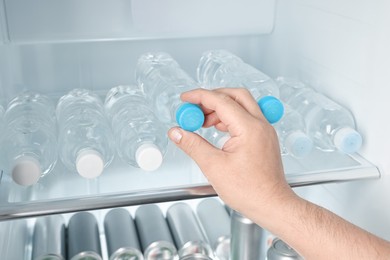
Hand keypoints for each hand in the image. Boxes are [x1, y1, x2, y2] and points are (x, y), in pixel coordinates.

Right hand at [168, 88, 296, 224]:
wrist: (272, 205)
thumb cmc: (251, 191)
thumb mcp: (214, 166)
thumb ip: (193, 145)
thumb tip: (177, 132)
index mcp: (249, 128)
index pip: (221, 101)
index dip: (200, 97)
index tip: (186, 98)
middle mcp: (260, 125)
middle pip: (235, 96)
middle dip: (212, 98)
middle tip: (195, 107)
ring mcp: (264, 131)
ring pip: (242, 105)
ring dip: (221, 108)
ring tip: (203, 122)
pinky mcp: (264, 138)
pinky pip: (246, 118)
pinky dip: (230, 118)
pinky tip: (218, 130)